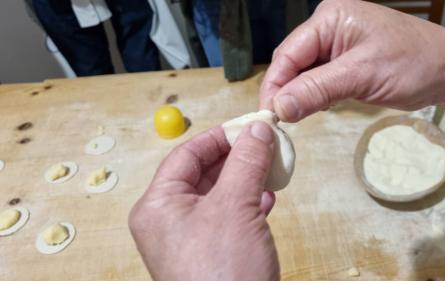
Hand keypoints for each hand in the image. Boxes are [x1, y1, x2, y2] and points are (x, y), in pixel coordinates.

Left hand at [129, 123, 279, 280]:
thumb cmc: (222, 274)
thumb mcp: (236, 206)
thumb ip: (246, 162)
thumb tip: (258, 128)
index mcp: (158, 206)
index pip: (186, 156)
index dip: (218, 137)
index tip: (246, 127)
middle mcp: (168, 221)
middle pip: (202, 174)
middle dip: (236, 159)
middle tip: (264, 145)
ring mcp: (189, 240)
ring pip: (218, 196)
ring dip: (246, 181)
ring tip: (271, 169)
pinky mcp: (210, 255)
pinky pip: (227, 218)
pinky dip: (248, 206)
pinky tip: (267, 201)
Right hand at [260, 0, 444, 121]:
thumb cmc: (412, 64)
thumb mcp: (362, 76)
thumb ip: (317, 89)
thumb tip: (279, 107)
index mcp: (330, 18)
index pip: (289, 52)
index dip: (275, 84)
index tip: (268, 114)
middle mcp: (328, 27)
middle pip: (292, 62)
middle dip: (286, 91)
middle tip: (281, 121)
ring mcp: (336, 44)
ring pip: (303, 73)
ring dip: (300, 95)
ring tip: (301, 115)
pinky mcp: (343, 61)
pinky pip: (318, 79)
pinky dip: (315, 95)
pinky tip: (321, 106)